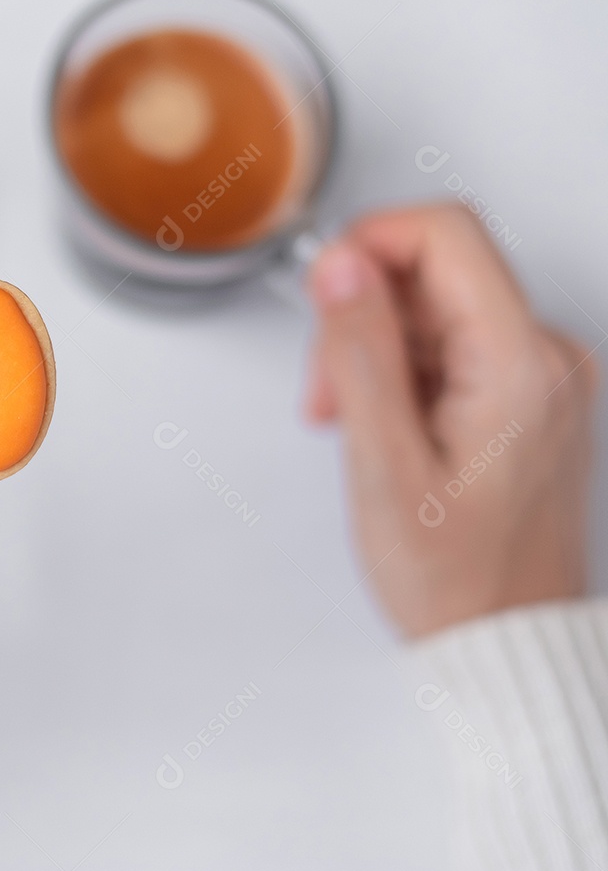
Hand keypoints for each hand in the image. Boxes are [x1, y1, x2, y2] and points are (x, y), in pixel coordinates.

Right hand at [304, 203, 597, 637]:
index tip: (325, 295)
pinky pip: (447, 341)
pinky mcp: (524, 390)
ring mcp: (540, 372)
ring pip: (433, 304)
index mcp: (519, 365)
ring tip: (351, 420)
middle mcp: (546, 356)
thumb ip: (359, 355)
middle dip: (360, 312)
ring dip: (374, 346)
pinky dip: (400, 369)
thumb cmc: (454, 576)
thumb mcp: (384, 466)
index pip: (444, 232)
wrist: (504, 638)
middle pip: (432, 268)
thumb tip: (340, 265)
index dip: (368, 243)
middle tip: (328, 389)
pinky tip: (383, 424)